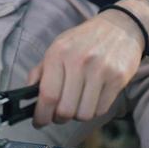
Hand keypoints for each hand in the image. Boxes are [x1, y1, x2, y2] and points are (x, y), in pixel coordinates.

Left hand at [26, 0, 148, 127]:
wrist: (120, 26)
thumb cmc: (85, 39)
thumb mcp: (59, 46)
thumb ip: (41, 70)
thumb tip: (28, 94)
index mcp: (59, 53)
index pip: (47, 95)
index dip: (41, 115)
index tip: (39, 121)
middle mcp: (79, 61)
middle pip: (65, 110)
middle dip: (60, 117)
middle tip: (60, 113)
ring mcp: (100, 70)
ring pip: (84, 114)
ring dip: (78, 114)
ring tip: (78, 102)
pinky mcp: (118, 78)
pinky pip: (101, 109)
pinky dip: (94, 110)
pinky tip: (93, 97)